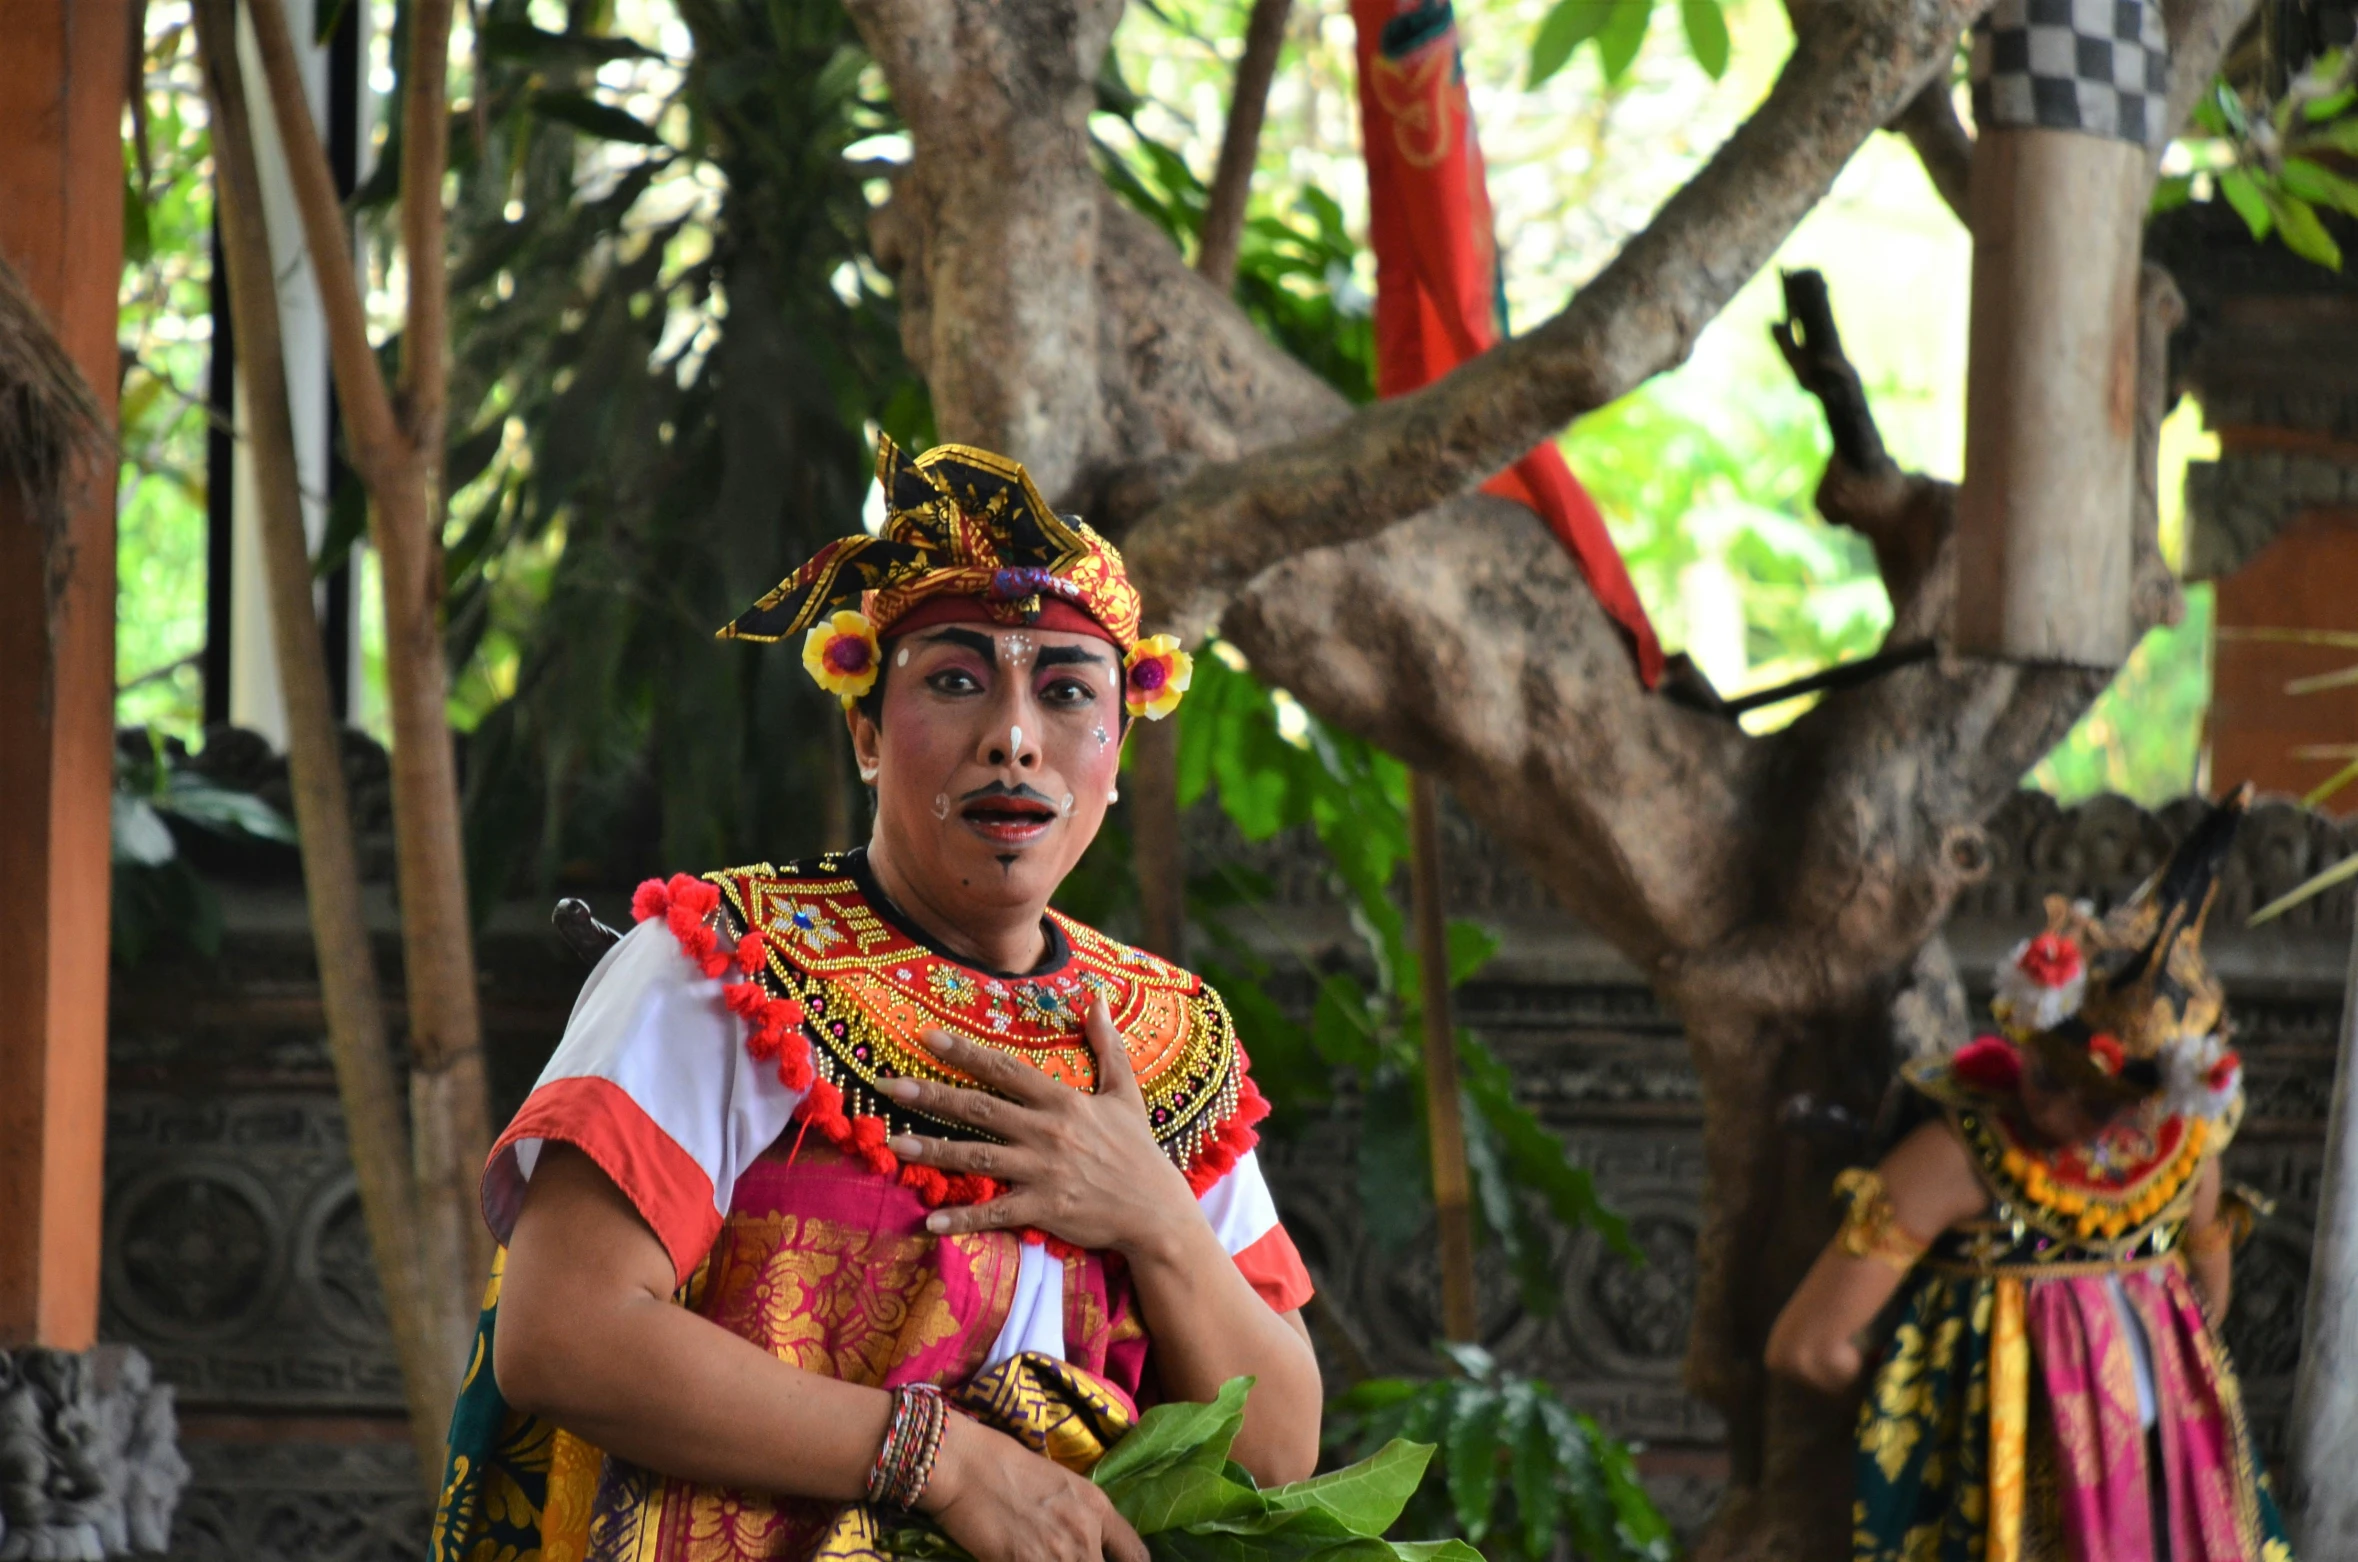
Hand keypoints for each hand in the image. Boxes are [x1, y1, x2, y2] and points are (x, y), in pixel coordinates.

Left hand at [884, 996, 1200, 1256]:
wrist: (1157, 1211)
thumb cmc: (1138, 1151)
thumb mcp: (1126, 1092)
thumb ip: (1108, 1045)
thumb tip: (1098, 999)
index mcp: (1064, 1101)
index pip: (1006, 1070)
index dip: (966, 1053)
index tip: (927, 1038)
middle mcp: (1048, 1132)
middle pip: (980, 1109)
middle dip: (932, 1095)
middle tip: (887, 1086)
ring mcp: (1043, 1172)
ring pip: (978, 1158)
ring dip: (934, 1151)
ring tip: (894, 1145)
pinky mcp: (1043, 1209)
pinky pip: (995, 1213)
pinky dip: (963, 1219)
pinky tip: (930, 1222)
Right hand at [920, 1409, 1147, 1561]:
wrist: (968, 1466)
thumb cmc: (1009, 1466)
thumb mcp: (1061, 1485)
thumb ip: (1080, 1517)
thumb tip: (1086, 1543)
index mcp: (1097, 1508)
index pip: (1135, 1554)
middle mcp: (1085, 1535)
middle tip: (1057, 1555)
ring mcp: (1057, 1555)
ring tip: (1038, 1556)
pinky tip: (1015, 1561)